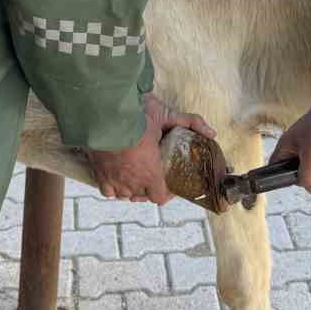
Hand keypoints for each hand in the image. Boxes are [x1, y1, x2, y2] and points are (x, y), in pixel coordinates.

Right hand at [87, 95, 215, 204]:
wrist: (103, 112)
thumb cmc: (134, 115)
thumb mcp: (165, 114)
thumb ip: (190, 123)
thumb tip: (211, 133)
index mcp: (150, 172)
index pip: (161, 197)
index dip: (168, 193)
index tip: (171, 185)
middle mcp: (132, 181)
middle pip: (143, 196)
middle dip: (150, 188)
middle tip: (154, 176)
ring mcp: (114, 179)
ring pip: (125, 195)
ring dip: (133, 189)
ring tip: (137, 177)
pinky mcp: (99, 173)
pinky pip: (107, 191)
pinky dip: (114, 188)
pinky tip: (118, 179)